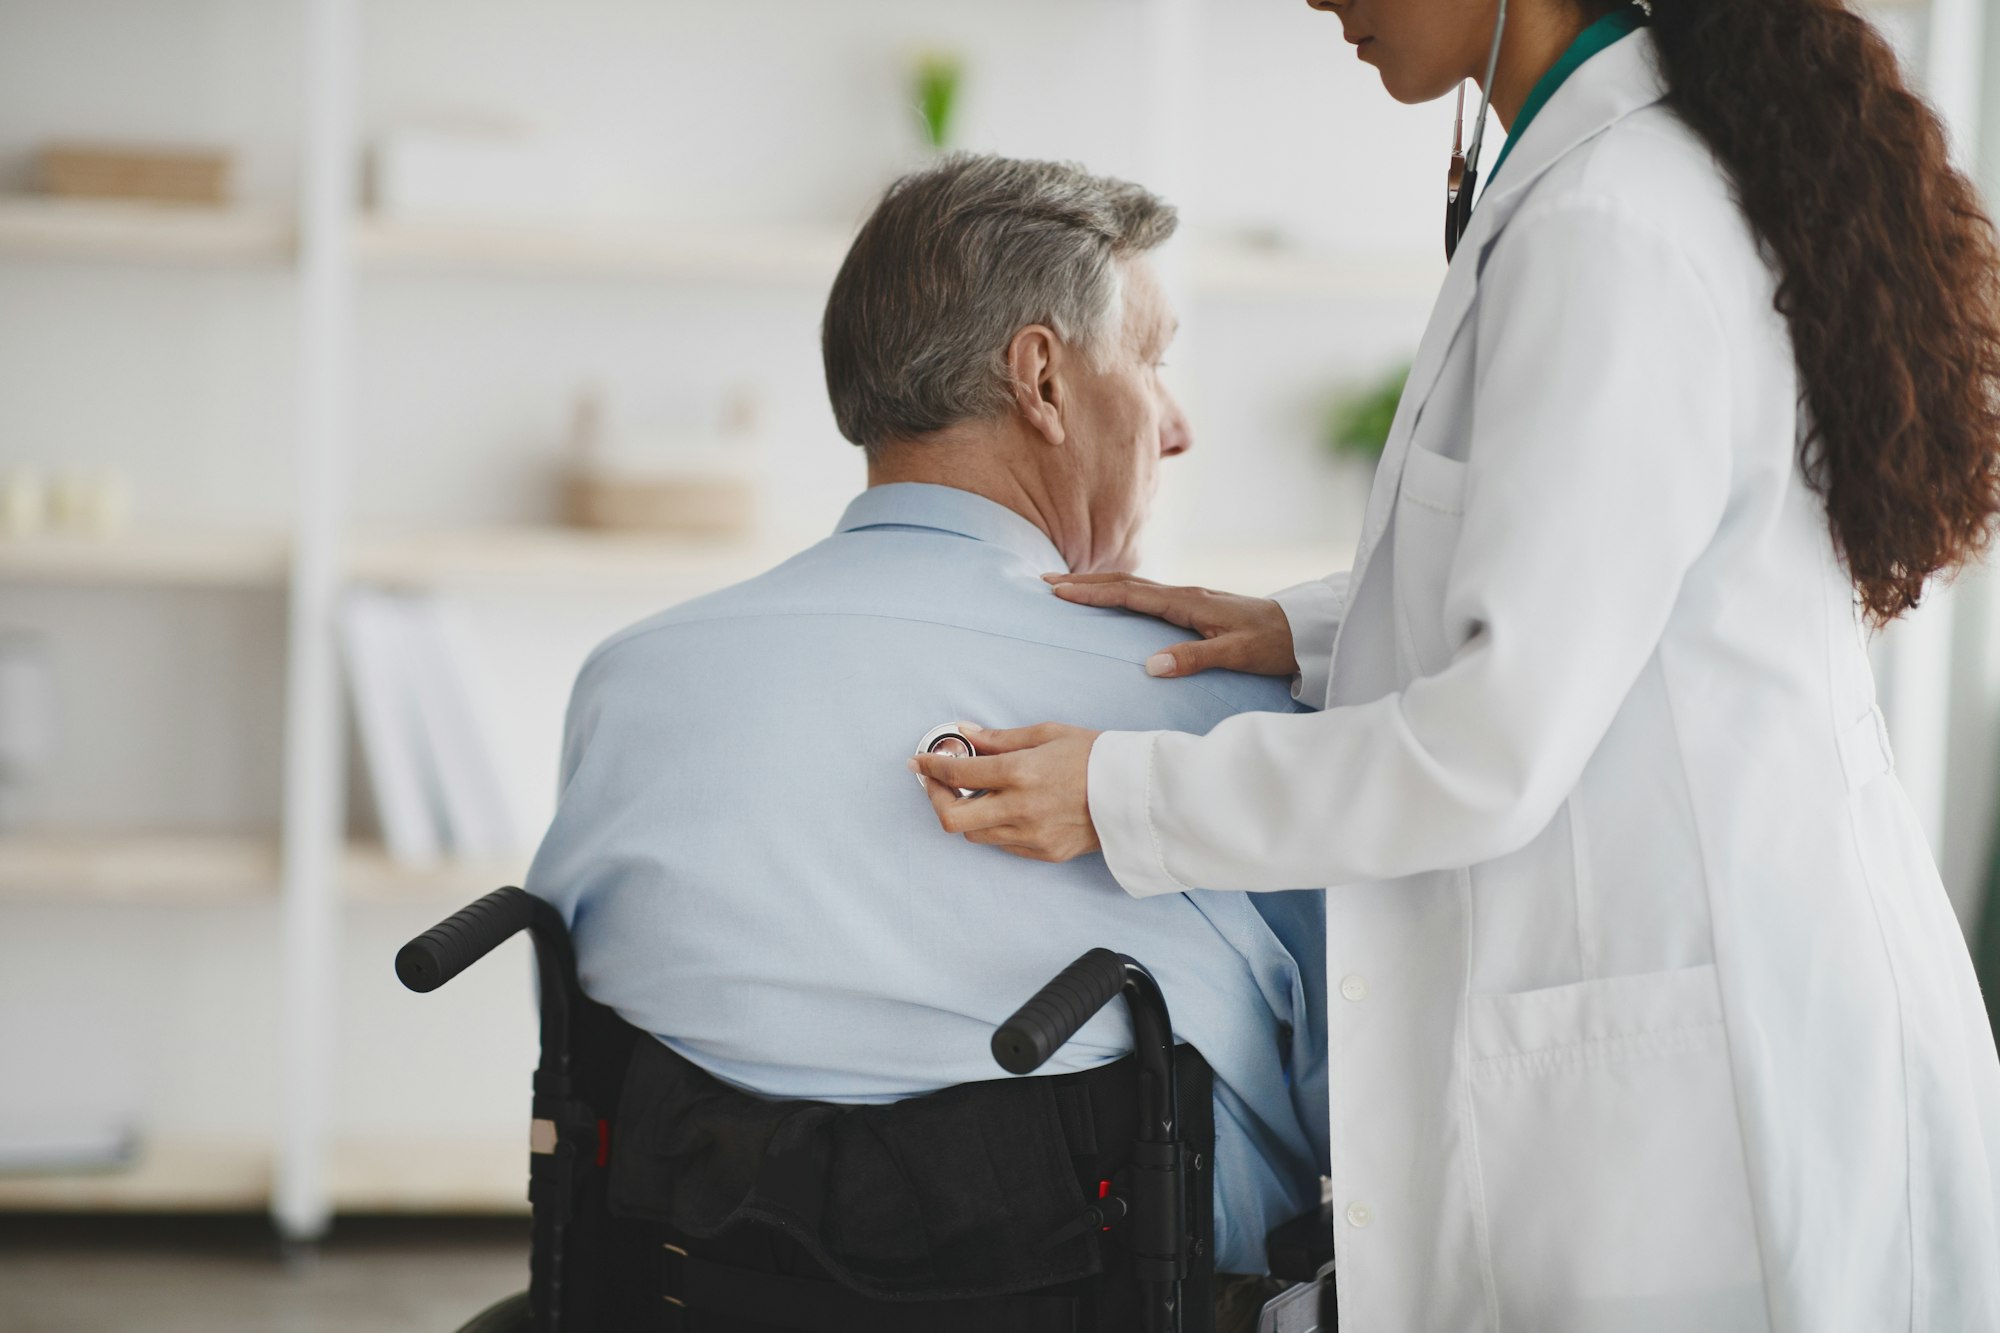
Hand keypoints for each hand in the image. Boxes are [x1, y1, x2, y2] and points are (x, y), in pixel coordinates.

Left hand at [908, 723, 1101, 862]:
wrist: (1138, 793)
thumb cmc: (1097, 756)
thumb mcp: (1048, 734)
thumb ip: (1000, 739)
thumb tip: (966, 735)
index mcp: (1021, 773)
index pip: (957, 775)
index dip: (931, 766)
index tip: (921, 761)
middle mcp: (1021, 809)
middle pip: (952, 819)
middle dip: (935, 799)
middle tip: (937, 783)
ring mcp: (1032, 836)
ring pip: (975, 835)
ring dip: (965, 814)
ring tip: (972, 794)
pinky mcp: (1043, 853)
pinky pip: (1003, 844)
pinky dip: (993, 827)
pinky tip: (1002, 808)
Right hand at [1043, 574, 1298, 678]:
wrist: (1302, 631)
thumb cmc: (1271, 644)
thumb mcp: (1235, 655)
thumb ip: (1194, 658)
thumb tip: (1150, 666)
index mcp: (1188, 603)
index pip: (1129, 593)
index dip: (1092, 592)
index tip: (1057, 590)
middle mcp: (1185, 594)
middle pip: (1124, 582)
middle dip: (1084, 581)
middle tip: (1045, 580)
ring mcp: (1189, 598)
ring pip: (1134, 586)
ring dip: (1099, 584)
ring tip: (1067, 586)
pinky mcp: (1194, 606)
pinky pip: (1146, 594)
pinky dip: (1120, 591)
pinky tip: (1112, 597)